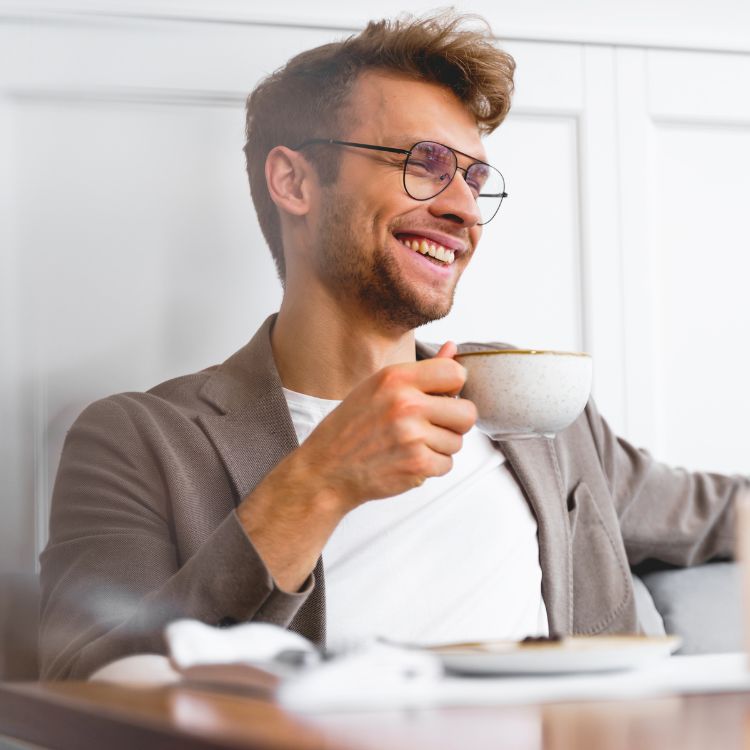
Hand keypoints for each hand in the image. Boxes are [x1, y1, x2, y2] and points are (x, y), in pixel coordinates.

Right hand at [294, 341, 477, 511]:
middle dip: (455, 422)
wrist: (326, 469)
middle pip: (468, 412)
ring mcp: (412, 435)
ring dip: (440, 446)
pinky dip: (432, 466)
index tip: (441, 397)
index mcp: (396, 378)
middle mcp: (406, 404)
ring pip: (458, 441)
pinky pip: (447, 464)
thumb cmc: (349, 427)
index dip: (454, 388)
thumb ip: (421, 370)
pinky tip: (408, 460)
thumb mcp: (378, 387)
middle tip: (432, 426)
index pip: (456, 373)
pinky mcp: (416, 465)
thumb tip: (452, 349)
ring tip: (411, 444)